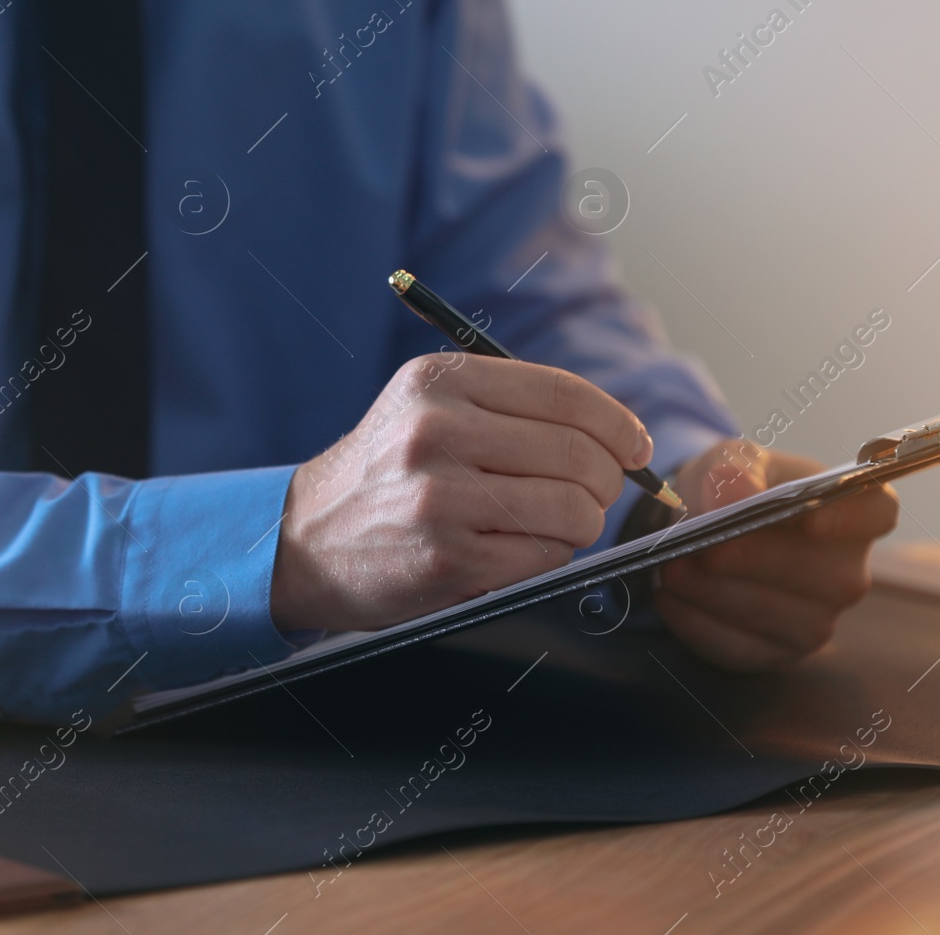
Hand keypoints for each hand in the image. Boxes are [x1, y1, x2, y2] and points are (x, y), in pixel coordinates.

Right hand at [271, 354, 652, 632]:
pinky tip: (517, 550)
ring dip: (580, 523)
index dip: (617, 423)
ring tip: (551, 524)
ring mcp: (441, 497)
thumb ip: (509, 405)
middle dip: (605, 481)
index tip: (634, 446)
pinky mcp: (447, 558)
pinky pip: (545, 555)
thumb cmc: (385, 473)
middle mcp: (437, 431)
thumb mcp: (427, 406)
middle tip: (594, 494)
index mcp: (439, 381)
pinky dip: (548, 556)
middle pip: (579, 453)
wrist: (304, 538)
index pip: (563, 395)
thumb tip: (615, 431)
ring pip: (572, 508)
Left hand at [653, 440, 897, 670]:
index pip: (878, 513)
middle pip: (821, 576)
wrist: (703, 524)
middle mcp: (846, 572)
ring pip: (776, 617)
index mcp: (852, 511)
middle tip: (703, 548)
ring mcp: (815, 619)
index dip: (852, 519)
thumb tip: (738, 497)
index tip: (812, 518)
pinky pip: (741, 648)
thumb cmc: (735, 486)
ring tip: (672, 568)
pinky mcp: (775, 652)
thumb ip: (736, 470)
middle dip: (756, 561)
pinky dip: (698, 624)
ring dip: (717, 594)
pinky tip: (669, 597)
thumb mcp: (731, 459)